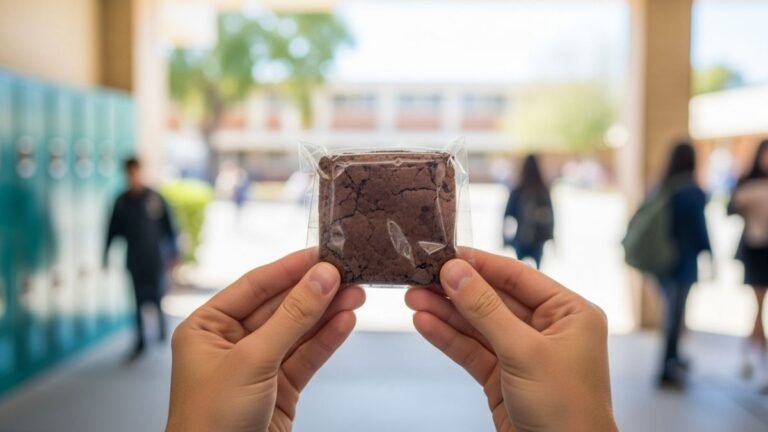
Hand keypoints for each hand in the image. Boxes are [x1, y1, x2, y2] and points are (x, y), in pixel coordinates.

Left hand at [166, 250, 364, 431]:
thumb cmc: (211, 422)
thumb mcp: (253, 361)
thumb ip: (292, 317)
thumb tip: (322, 277)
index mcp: (206, 328)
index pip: (254, 286)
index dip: (289, 268)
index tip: (321, 253)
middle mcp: (230, 343)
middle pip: (280, 307)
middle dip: (314, 291)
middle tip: (347, 272)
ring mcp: (257, 366)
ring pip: (298, 331)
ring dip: (327, 313)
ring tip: (357, 293)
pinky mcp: (279, 389)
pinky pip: (306, 357)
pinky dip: (327, 340)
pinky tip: (346, 321)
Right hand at [406, 249, 616, 431]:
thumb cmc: (566, 409)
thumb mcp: (524, 352)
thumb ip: (486, 310)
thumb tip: (455, 271)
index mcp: (569, 313)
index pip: (518, 276)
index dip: (480, 264)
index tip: (446, 253)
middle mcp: (548, 329)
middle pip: (493, 300)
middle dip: (456, 290)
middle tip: (420, 276)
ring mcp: (523, 354)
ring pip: (478, 326)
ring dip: (446, 312)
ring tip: (412, 298)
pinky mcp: (503, 378)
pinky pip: (473, 351)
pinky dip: (448, 338)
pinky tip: (425, 323)